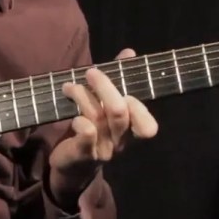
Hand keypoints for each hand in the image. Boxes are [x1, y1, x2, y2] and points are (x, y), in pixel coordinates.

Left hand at [48, 49, 157, 200]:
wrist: (71, 165)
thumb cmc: (92, 130)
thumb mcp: (106, 105)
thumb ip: (119, 80)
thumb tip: (129, 53)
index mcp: (130, 130)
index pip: (148, 127)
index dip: (139, 107)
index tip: (124, 89)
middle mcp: (120, 142)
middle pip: (119, 112)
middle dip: (105, 86)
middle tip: (91, 72)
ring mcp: (102, 149)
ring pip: (98, 117)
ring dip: (83, 96)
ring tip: (70, 87)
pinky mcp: (82, 154)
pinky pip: (86, 134)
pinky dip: (79, 121)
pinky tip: (72, 117)